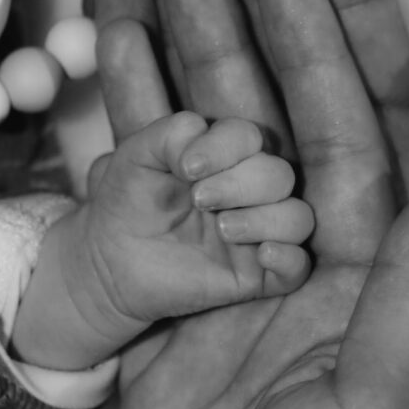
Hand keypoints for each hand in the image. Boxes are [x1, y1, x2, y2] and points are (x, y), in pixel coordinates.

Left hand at [12, 108, 311, 371]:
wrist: (109, 260)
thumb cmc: (126, 203)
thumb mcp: (137, 156)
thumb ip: (170, 132)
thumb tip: (202, 135)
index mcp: (226, 159)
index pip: (250, 137)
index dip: (225, 146)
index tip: (186, 166)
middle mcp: (249, 193)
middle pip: (280, 175)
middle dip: (240, 184)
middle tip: (198, 199)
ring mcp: (257, 235)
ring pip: (298, 218)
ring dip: (265, 218)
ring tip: (222, 229)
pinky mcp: (258, 276)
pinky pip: (300, 267)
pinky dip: (289, 258)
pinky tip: (261, 254)